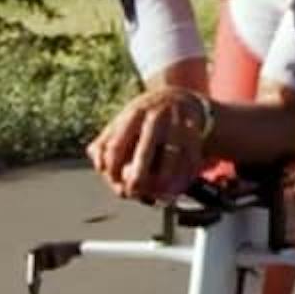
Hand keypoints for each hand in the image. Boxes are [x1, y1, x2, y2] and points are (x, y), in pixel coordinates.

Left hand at [89, 89, 212, 205]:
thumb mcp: (123, 121)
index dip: (112, 170)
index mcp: (133, 114)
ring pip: (171, 161)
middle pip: (144, 154)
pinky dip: (184, 180)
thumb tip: (99, 166)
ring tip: (157, 195)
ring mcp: (177, 126)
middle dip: (137, 179)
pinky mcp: (195, 135)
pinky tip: (176, 189)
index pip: (116, 147)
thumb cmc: (145, 117)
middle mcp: (155, 118)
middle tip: (133, 193)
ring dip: (163, 184)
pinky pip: (191, 162)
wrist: (180, 99)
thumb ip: (105, 142)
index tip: (114, 182)